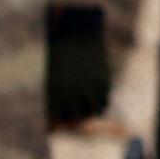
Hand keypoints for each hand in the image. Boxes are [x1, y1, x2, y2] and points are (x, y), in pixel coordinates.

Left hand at [46, 6, 111, 125]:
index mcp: (54, 93)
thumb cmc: (61, 56)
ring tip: (90, 108)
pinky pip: (104, 99)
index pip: (59, 119)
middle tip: (80, 119)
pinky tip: (98, 97)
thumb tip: (66, 117)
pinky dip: (102, 101)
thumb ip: (61, 98)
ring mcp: (89, 88)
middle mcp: (71, 94)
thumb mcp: (56, 78)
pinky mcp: (103, 80)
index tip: (64, 125)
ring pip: (94, 111)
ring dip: (92, 111)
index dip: (63, 123)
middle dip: (78, 119)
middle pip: (78, 118)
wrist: (75, 34)